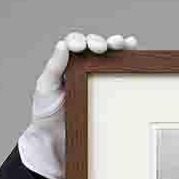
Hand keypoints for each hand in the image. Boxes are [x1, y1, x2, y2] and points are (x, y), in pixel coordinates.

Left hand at [18, 32, 137, 178]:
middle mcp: (83, 66)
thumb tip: (63, 44)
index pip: (74, 43)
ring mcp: (98, 77)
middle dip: (99, 41)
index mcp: (65, 63)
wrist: (58, 138)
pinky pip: (119, 69)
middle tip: (102, 47)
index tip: (80, 47)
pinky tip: (133, 47)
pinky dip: (127, 55)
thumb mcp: (46, 87)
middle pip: (94, 45)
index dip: (79, 40)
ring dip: (116, 45)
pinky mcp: (109, 88)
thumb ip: (54, 66)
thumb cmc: (48, 113)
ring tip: (121, 43)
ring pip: (109, 54)